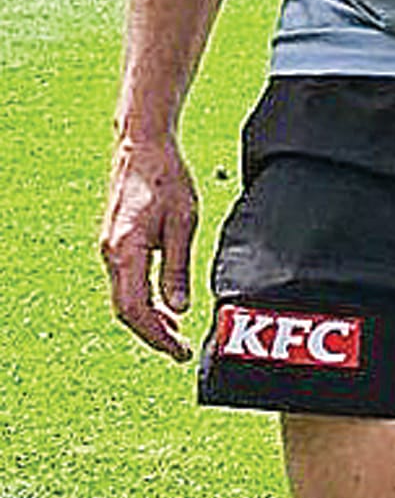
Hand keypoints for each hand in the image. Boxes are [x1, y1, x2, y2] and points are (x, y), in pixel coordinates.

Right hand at [100, 134, 199, 358]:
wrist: (142, 147)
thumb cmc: (166, 178)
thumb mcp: (182, 222)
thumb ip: (177, 267)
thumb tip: (179, 309)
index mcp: (125, 250)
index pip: (135, 309)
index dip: (156, 335)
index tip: (177, 351)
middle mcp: (111, 253)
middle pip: (125, 310)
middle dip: (152, 334)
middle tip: (179, 350)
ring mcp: (110, 249)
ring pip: (124, 299)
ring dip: (148, 320)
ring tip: (176, 334)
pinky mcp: (116, 245)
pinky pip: (126, 284)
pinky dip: (143, 302)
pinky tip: (164, 308)